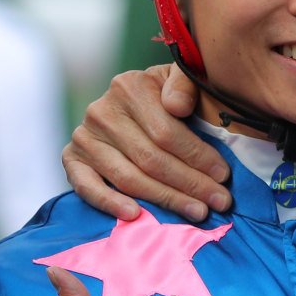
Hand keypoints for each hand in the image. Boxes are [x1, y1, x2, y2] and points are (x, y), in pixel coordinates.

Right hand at [63, 63, 231, 223]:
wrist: (128, 106)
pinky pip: (87, 187)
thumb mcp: (179, 80)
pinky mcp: (71, 158)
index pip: (167, 132)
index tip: (224, 177)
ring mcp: (84, 136)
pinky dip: (110, 203)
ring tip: (197, 212)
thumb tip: (177, 106)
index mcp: (129, 86)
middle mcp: (101, 110)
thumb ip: (184, 84)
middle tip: (218, 202)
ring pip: (128, 177)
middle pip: (150, 158)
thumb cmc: (165, 97)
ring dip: (165, 199)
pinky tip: (135, 215)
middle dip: (189, 183)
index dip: (198, 157)